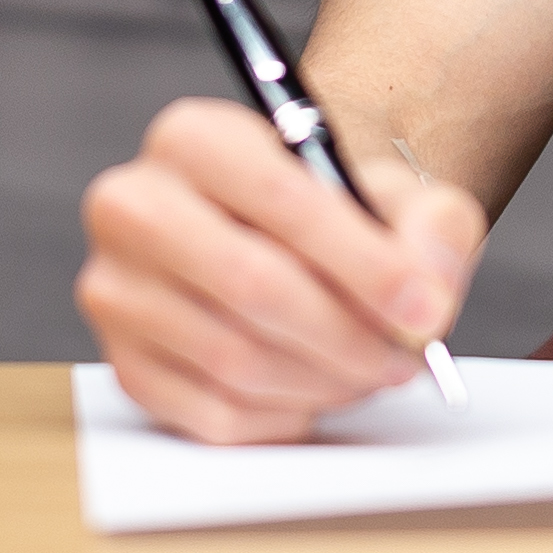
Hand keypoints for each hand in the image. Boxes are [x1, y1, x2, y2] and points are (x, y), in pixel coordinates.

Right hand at [75, 96, 486, 442]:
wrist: (286, 249)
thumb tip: (424, 290)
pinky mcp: (126, 364)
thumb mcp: (400, 197)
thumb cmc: (339, 219)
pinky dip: (284, 414)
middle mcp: (134, 205)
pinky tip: (316, 387)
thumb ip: (434, 225)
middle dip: (347, 334)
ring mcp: (117, 290)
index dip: (362, 263)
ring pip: (235, 358)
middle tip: (404, 358)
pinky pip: (215, 414)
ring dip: (324, 380)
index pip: (281, 198)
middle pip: (251, 285)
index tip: (423, 309)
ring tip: (370, 369)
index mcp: (195, 138)